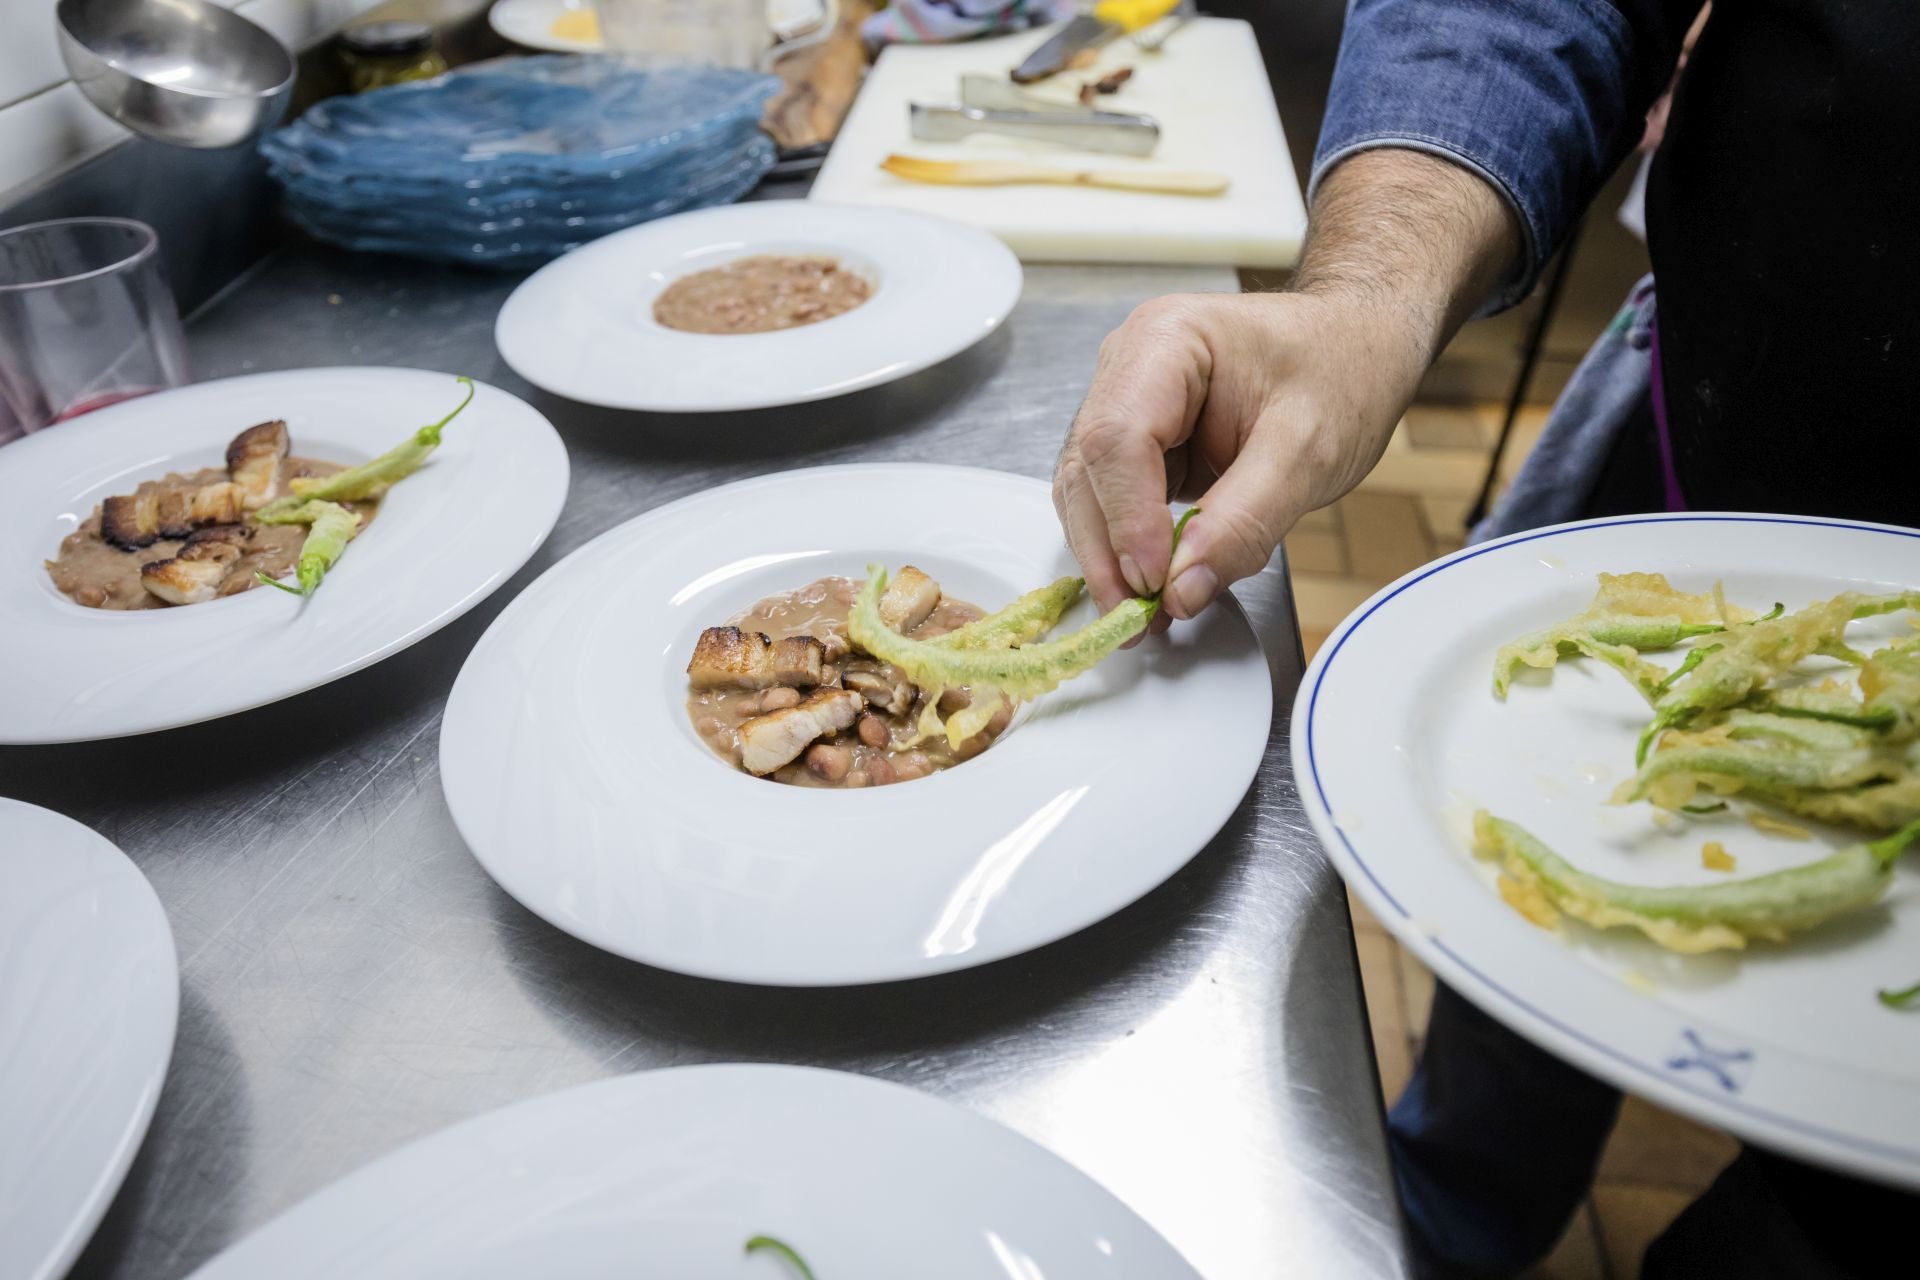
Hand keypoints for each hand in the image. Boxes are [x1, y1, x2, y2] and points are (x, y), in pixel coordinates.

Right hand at [1052, 289, 1430, 624]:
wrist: (1355, 349)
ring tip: (1144, 616)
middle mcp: (1128, 368)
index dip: (1128, 519)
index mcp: (1164, 341)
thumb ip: (1243, 522)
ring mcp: (1127, 405)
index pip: (1117, 438)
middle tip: (1138, 620)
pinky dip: (1127, 550)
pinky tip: (1152, 587)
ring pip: (1087, 494)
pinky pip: (1112, 503)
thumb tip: (1181, 589)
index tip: (1154, 582)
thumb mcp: (1309, 452)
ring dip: (1110, 560)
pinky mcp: (1138, 446)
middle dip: (1108, 552)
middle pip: (1087, 471)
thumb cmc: (1340, 373)